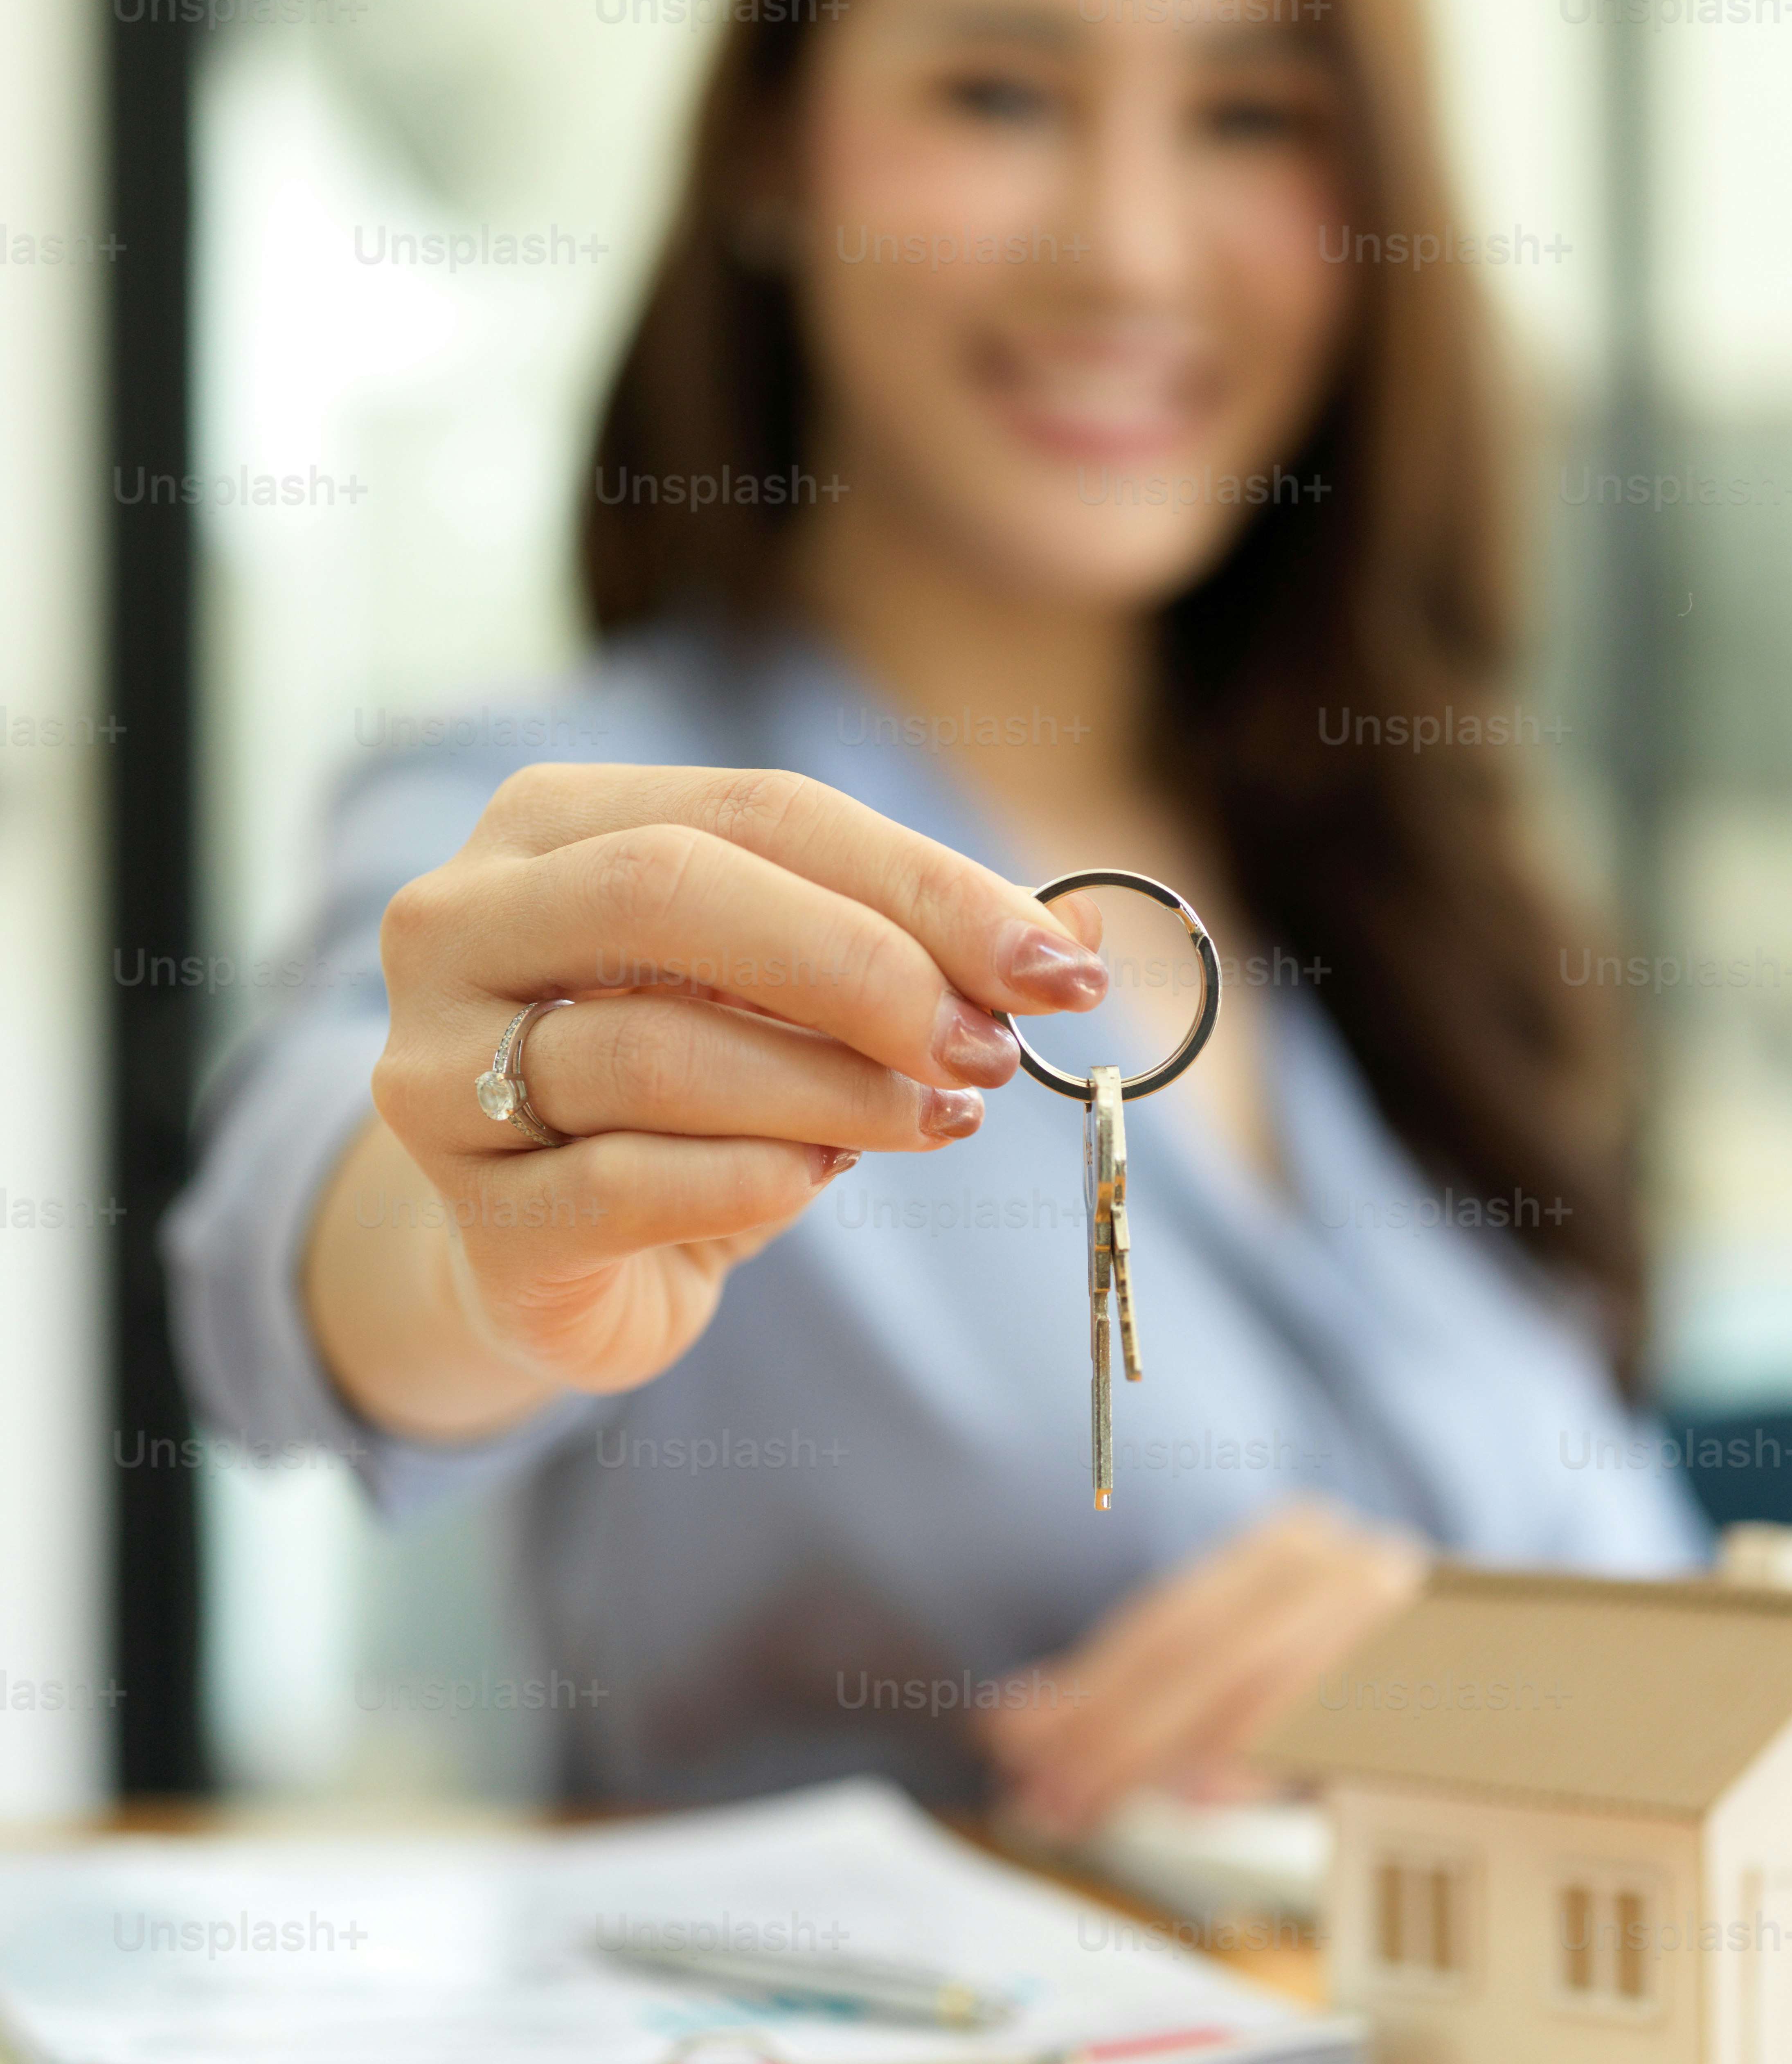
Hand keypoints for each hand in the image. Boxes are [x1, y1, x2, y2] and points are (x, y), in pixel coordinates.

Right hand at [305, 762, 1106, 1430]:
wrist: (542, 1252)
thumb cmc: (678, 1092)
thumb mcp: (787, 992)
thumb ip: (903, 947)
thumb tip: (1077, 935)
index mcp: (550, 824)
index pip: (761, 811)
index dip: (924, 883)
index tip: (1058, 965)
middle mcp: (461, 921)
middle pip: (671, 893)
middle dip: (865, 968)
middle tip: (991, 1044)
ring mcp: (441, 1069)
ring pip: (656, 1050)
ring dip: (834, 1088)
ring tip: (938, 1118)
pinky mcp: (474, 1212)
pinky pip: (629, 1181)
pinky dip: (756, 1178)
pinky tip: (822, 1176)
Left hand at [976, 1500, 1425, 1839]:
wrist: (1533, 1674)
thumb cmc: (1365, 1690)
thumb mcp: (1253, 1680)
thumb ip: (1148, 1696)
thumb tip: (1015, 1724)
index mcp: (1287, 1549)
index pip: (1164, 1624)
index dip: (1080, 1686)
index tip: (1006, 1739)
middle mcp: (1339, 1561)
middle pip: (1194, 1653)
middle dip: (1106, 1735)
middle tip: (1043, 1805)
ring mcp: (1391, 1609)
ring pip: (1249, 1679)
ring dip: (1159, 1755)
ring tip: (1094, 1807)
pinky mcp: (1434, 1668)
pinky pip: (1332, 1712)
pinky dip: (1263, 1751)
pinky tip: (1202, 1793)